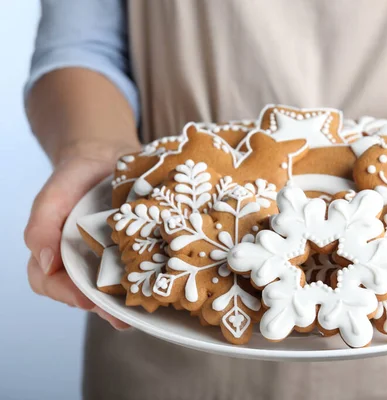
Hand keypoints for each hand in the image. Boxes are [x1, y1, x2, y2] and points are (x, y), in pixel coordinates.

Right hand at [24, 144, 136, 329]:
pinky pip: (138, 271)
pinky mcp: (135, 251)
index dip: (66, 293)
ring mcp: (109, 259)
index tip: (86, 300)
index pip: (51, 282)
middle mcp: (82, 261)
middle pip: (85, 294)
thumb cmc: (75, 177)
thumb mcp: (54, 195)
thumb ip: (41, 225)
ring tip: (143, 311)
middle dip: (103, 309)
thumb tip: (46, 262)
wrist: (107, 156)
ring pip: (113, 289)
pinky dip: (147, 279)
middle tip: (121, 318)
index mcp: (56, 252)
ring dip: (127, 302)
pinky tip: (161, 285)